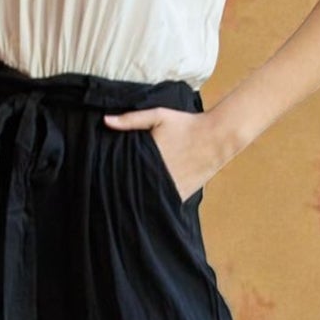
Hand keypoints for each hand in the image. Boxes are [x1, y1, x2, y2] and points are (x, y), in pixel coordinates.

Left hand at [104, 107, 218, 203]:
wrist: (217, 137)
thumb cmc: (187, 124)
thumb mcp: (158, 116)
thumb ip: (131, 119)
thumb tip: (106, 120)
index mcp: (149, 158)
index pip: (121, 175)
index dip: (110, 178)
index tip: (102, 180)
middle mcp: (159, 177)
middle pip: (132, 190)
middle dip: (122, 190)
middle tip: (109, 192)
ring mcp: (171, 189)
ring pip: (148, 199)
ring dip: (138, 199)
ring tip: (127, 198)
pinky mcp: (182, 195)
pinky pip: (164, 204)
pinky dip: (156, 203)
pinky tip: (148, 200)